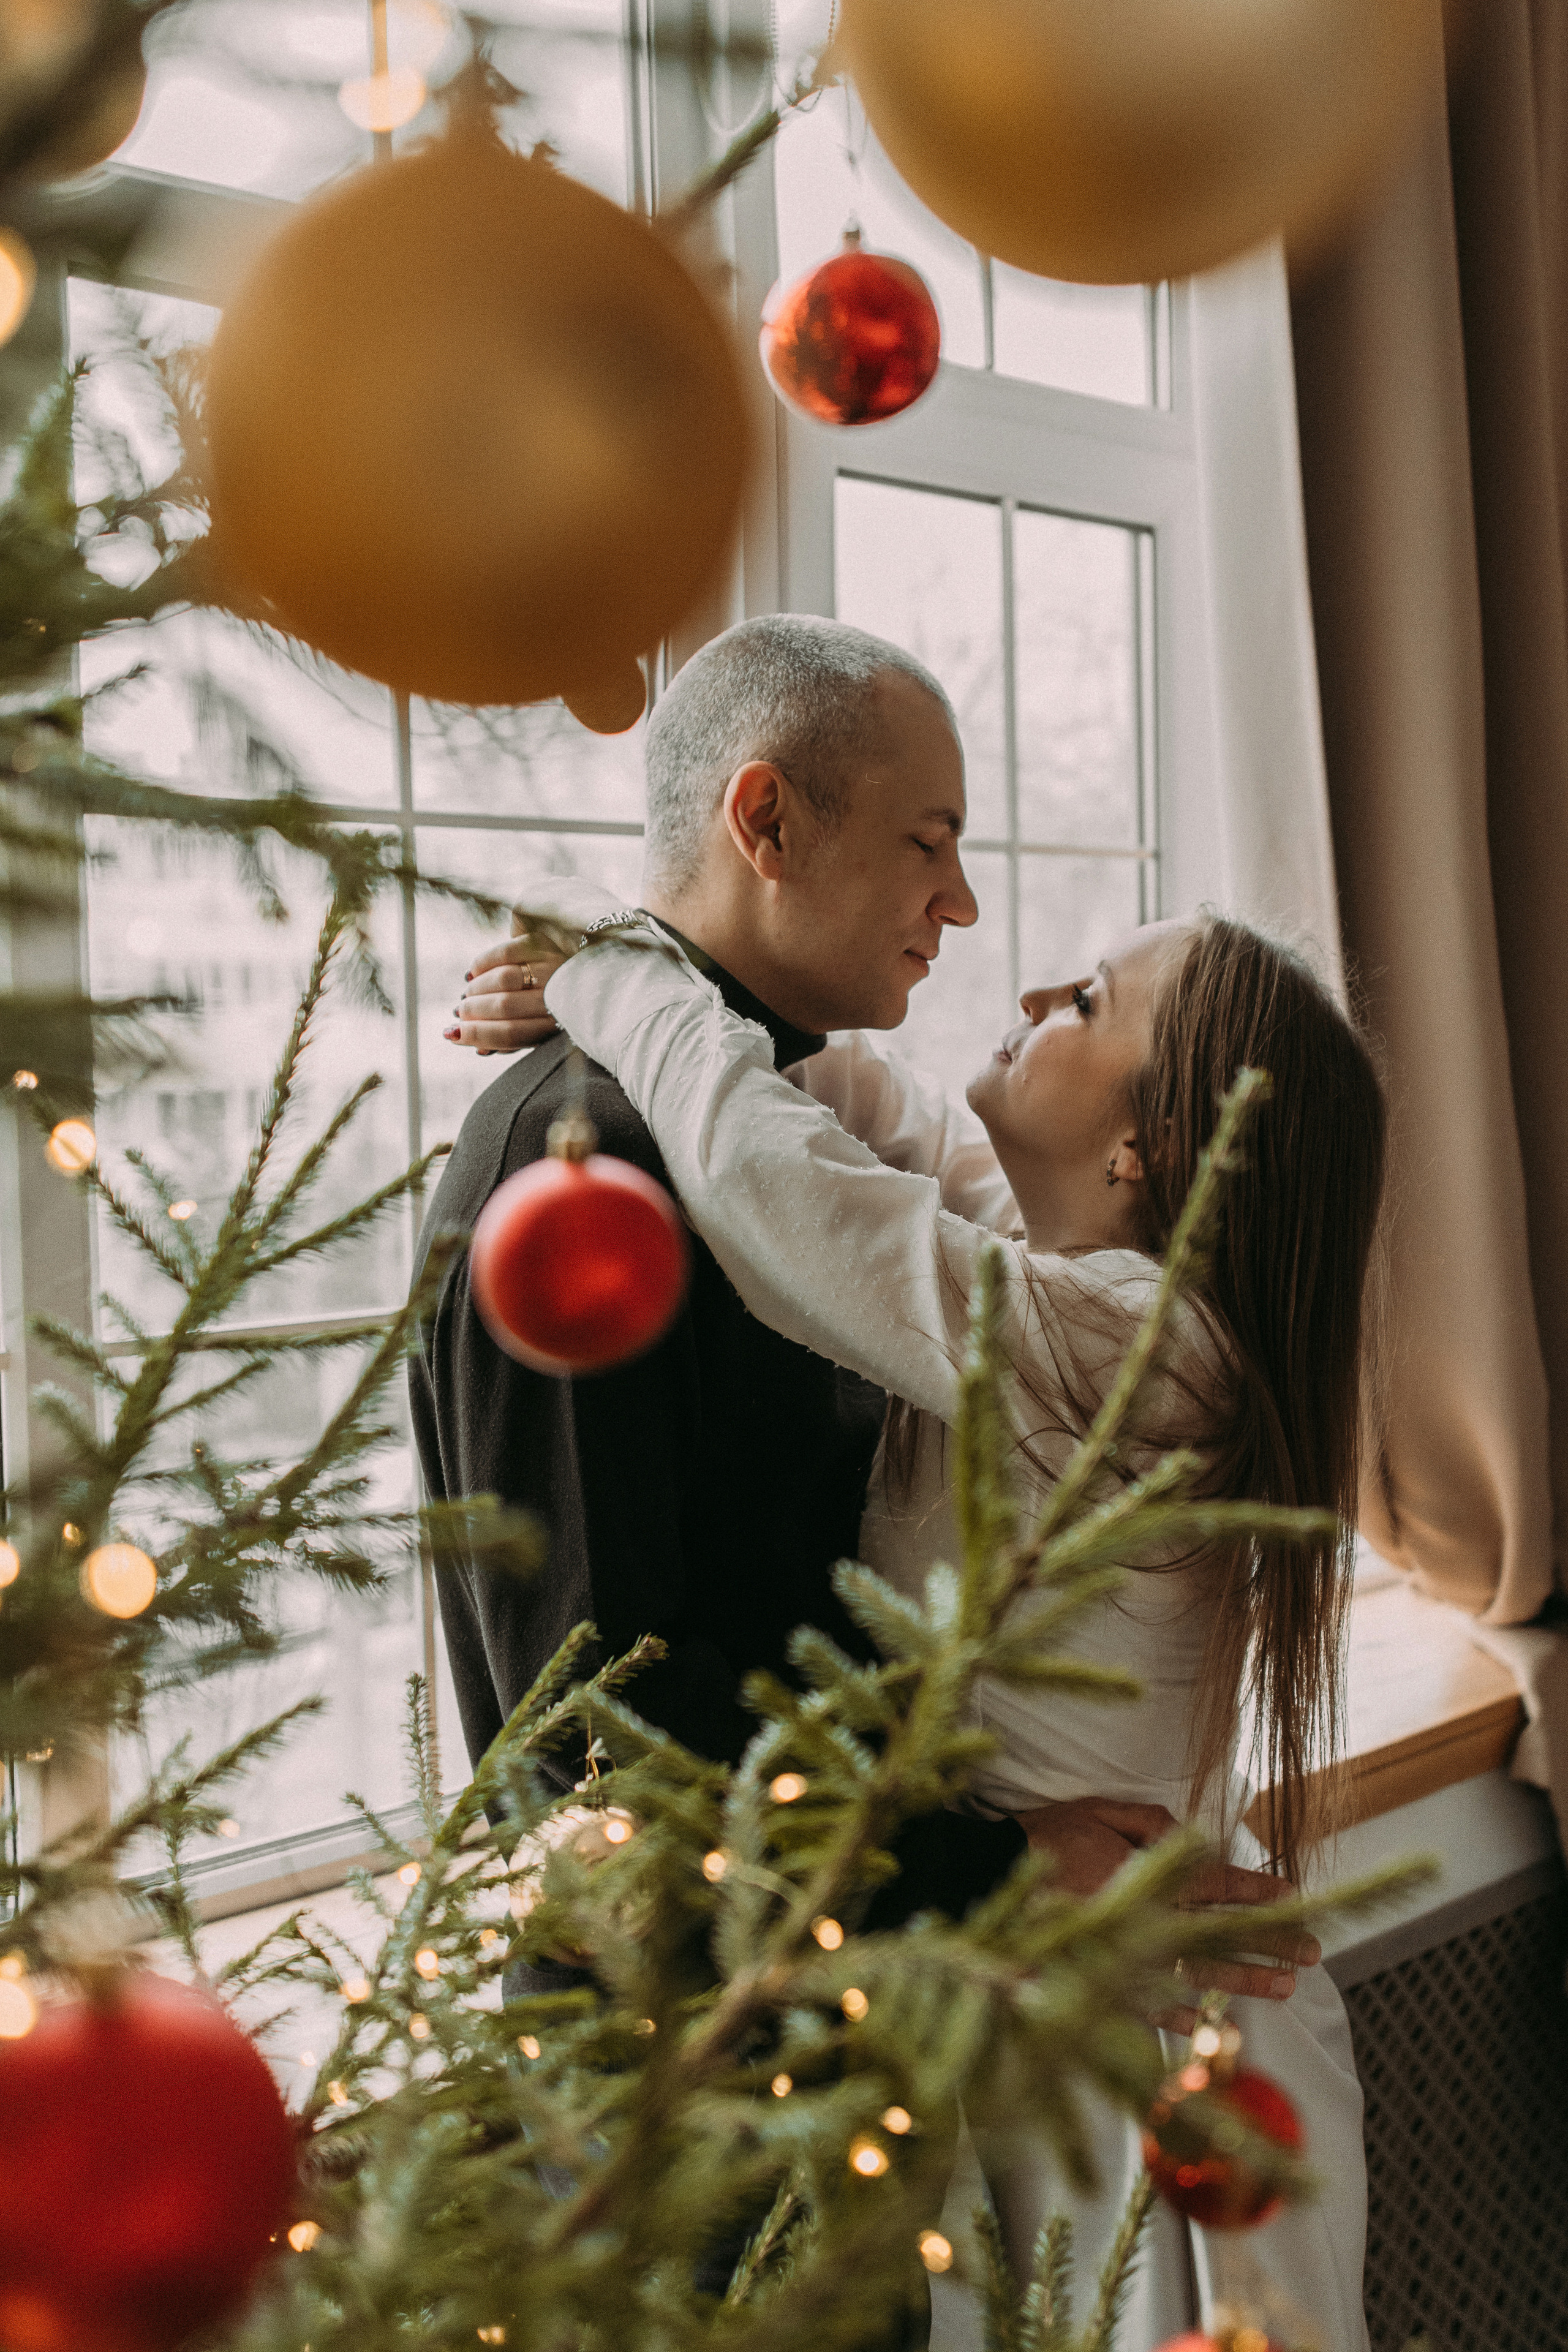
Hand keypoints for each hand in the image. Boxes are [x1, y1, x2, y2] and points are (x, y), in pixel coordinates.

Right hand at [446, 920, 567, 1055]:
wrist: (579, 974)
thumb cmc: (547, 1009)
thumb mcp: (532, 1031)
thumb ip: (507, 1040)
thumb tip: (477, 1049)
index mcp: (556, 1025)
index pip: (512, 1033)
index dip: (479, 1035)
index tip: (454, 1035)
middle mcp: (558, 995)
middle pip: (504, 1006)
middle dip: (473, 1011)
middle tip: (460, 1012)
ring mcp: (553, 966)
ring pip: (503, 978)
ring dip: (477, 989)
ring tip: (467, 995)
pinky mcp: (543, 942)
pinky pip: (504, 952)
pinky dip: (482, 964)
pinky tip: (474, 974)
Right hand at [1012, 1797, 1319, 2021]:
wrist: (987, 1878)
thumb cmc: (1046, 1838)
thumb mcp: (1099, 1811)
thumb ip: (1151, 1823)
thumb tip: (1194, 1838)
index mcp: (1148, 1875)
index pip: (1218, 1885)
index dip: (1259, 1890)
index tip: (1295, 1896)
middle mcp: (1148, 1920)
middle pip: (1222, 1933)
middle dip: (1270, 1942)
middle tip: (1313, 1953)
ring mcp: (1129, 1958)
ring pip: (1199, 1973)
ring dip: (1244, 1981)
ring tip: (1285, 1988)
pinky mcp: (1104, 1983)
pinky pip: (1152, 2006)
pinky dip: (1183, 2015)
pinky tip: (1212, 2022)